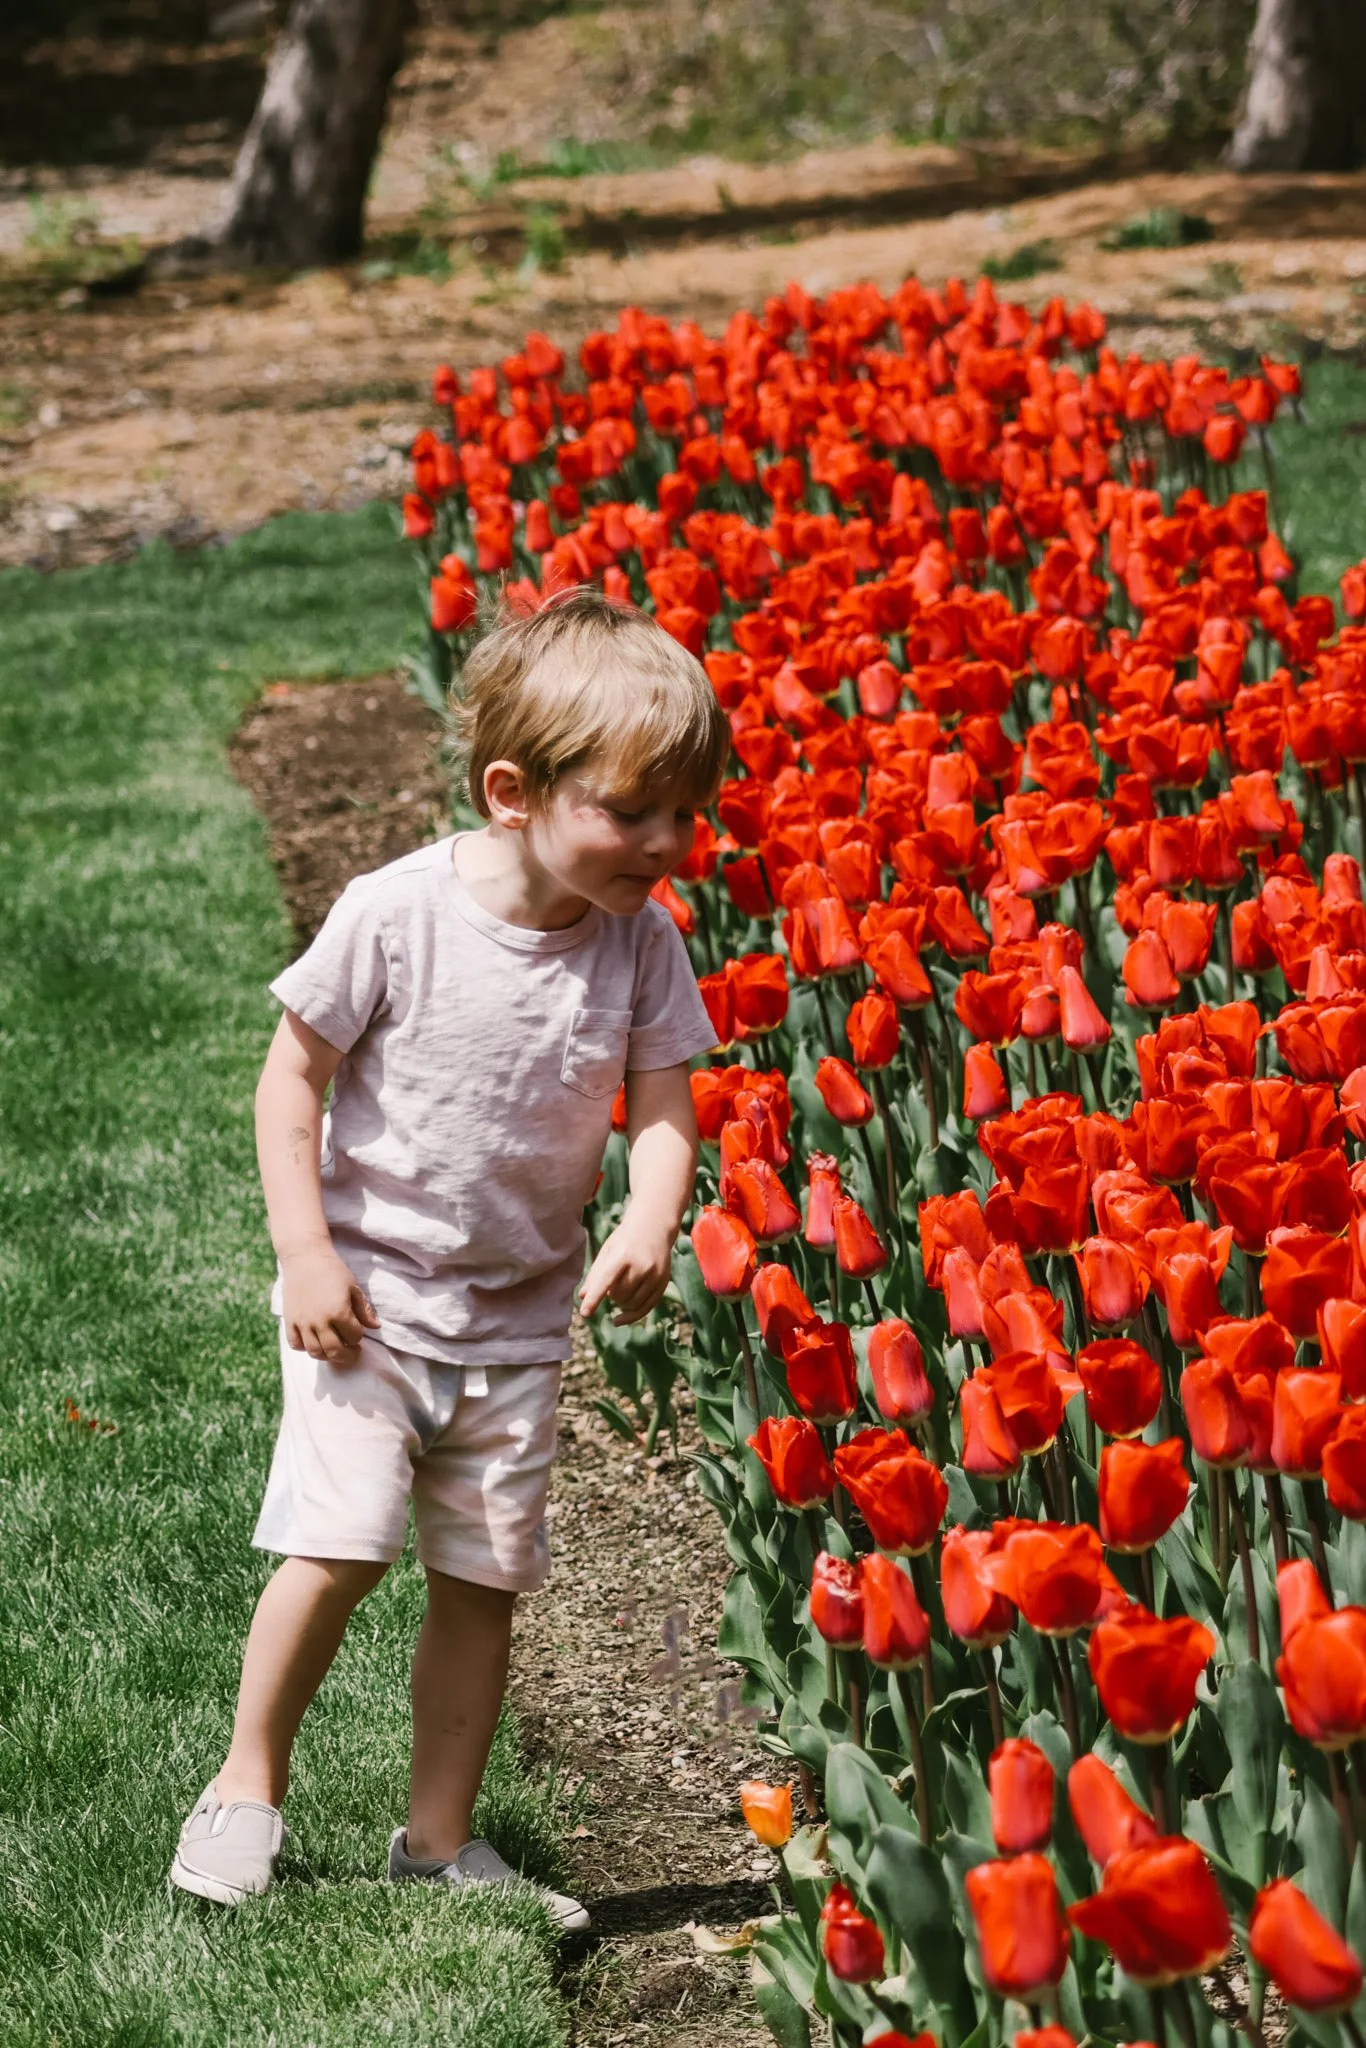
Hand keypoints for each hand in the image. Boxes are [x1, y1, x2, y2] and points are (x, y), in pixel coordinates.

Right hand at [280, 1247, 380, 1364]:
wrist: (305, 1257)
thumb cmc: (333, 1270)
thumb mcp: (353, 1287)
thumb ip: (364, 1310)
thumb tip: (376, 1327)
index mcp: (339, 1312)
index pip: (354, 1336)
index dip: (358, 1336)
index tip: (358, 1332)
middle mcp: (320, 1321)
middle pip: (335, 1351)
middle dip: (347, 1355)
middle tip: (352, 1352)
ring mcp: (303, 1323)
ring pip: (315, 1352)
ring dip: (328, 1356)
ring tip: (334, 1350)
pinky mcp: (289, 1321)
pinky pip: (296, 1344)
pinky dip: (305, 1348)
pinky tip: (314, 1342)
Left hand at [579, 1212, 674, 1325]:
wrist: (654, 1226)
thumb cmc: (624, 1239)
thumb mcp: (607, 1251)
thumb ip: (595, 1274)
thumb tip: (582, 1297)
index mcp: (623, 1254)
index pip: (606, 1280)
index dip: (595, 1298)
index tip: (585, 1313)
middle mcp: (642, 1265)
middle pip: (618, 1295)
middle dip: (610, 1295)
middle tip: (611, 1284)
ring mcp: (655, 1275)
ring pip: (632, 1304)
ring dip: (621, 1303)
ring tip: (619, 1291)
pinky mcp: (663, 1282)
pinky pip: (646, 1307)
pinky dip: (631, 1316)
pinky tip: (619, 1320)